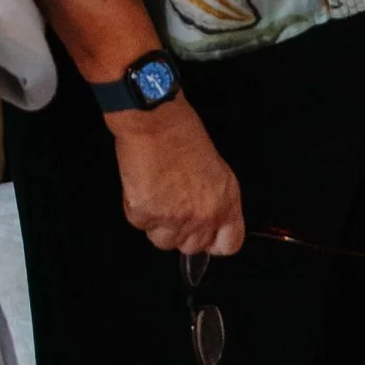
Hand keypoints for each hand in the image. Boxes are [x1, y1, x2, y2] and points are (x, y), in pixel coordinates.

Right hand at [110, 103, 243, 255]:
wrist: (153, 118)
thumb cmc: (180, 131)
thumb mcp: (213, 168)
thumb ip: (213, 199)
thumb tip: (203, 217)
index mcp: (226, 202)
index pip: (229, 244)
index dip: (213, 242)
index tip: (204, 237)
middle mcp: (204, 215)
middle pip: (191, 247)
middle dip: (179, 230)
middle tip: (170, 203)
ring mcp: (176, 218)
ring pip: (162, 241)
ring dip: (156, 222)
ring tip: (154, 191)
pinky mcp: (147, 214)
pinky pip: (139, 223)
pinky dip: (135, 206)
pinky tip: (141, 183)